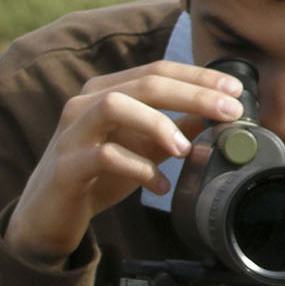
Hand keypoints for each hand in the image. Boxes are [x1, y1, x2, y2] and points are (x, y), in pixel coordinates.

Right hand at [5, 61, 246, 264]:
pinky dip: (139, 169)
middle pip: (144, 82)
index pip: (157, 70)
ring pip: (115, 106)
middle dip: (192, 94)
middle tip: (228, 113)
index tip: (235, 92)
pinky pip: (104, 156)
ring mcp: (72, 133)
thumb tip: (215, 117)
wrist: (49, 215)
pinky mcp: (66, 166)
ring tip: (184, 151)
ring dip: (158, 123)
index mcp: (104, 92)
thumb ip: (172, 131)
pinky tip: (160, 186)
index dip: (199, 77)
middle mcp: (85, 104)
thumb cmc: (96, 177)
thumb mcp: (141, 149)